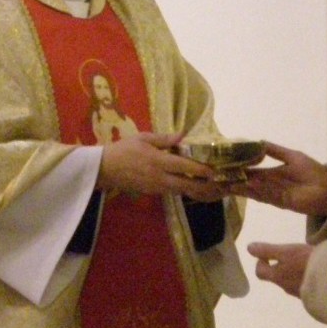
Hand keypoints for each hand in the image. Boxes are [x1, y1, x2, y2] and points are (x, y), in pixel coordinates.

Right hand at [99, 132, 222, 200]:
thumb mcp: (143, 138)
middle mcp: (160, 177)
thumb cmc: (124, 150)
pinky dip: (187, 191)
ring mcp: (157, 187)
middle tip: (221, 186)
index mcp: (158, 161)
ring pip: (182, 191)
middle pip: (187, 185)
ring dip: (199, 191)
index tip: (215, 170)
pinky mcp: (154, 193)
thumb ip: (164, 138)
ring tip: (215, 189)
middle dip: (205, 187)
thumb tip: (183, 134)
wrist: (105, 169)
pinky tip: (198, 189)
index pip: (184, 166)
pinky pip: (175, 192)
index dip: (201, 170)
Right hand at [227, 141, 326, 216]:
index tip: (222, 165)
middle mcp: (268, 184)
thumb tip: (257, 141)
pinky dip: (255, 190)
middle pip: (247, 182)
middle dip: (233, 180)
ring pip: (252, 190)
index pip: (250, 171)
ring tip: (224, 182)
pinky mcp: (280, 202)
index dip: (237, 168)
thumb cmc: (312, 171)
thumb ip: (274, 150)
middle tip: (215, 176)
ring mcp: (273, 194)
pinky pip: (265, 195)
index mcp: (271, 173)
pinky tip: (244, 185)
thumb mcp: (291, 156)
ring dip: (240, 186)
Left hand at [248, 241, 311, 296]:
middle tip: (290, 256)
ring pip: (292, 282)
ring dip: (295, 274)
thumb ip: (267, 250)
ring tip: (307, 262)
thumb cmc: (307, 263)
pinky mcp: (314, 296)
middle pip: (277, 278)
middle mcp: (286, 287)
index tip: (268, 255)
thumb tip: (248, 248)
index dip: (260, 263)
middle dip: (280, 268)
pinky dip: (308, 279)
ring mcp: (301, 294)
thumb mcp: (287, 251)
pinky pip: (306, 287)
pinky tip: (318, 271)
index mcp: (277, 276)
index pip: (260, 273)